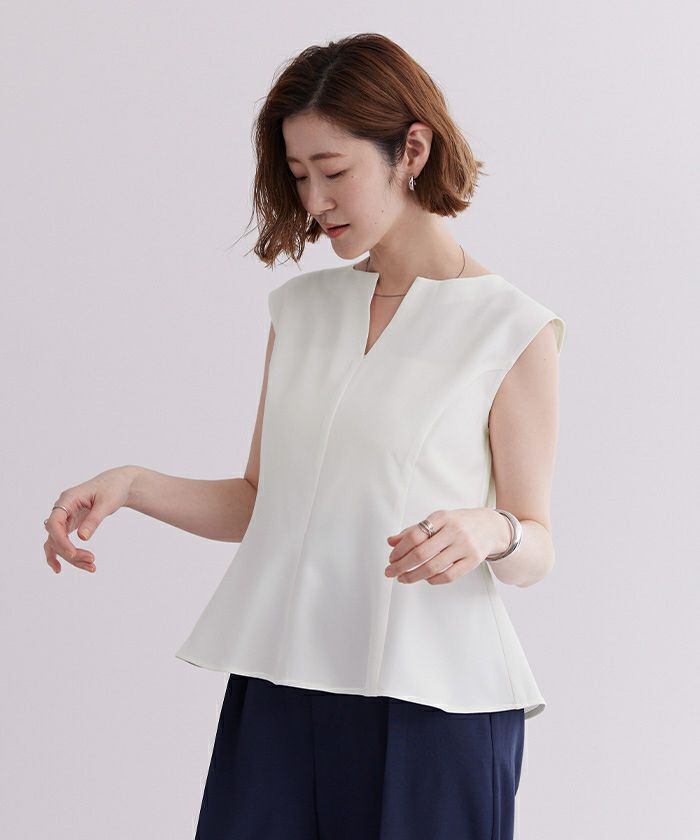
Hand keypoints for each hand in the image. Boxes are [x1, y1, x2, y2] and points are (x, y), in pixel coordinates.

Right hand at [43, 465, 138, 574]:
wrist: (119, 484)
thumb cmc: (113, 489)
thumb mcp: (107, 503)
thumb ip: (94, 519)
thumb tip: (83, 537)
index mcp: (68, 498)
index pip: (54, 522)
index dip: (61, 540)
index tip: (73, 553)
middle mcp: (62, 508)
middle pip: (55, 536)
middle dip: (71, 552)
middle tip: (92, 560)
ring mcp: (65, 517)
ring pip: (57, 542)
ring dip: (70, 557)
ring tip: (91, 567)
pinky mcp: (70, 524)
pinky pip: (61, 541)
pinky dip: (61, 554)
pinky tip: (59, 568)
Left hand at [383, 508, 509, 584]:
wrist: (490, 526)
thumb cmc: (459, 523)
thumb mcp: (437, 520)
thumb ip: (414, 531)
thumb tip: (391, 542)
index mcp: (441, 517)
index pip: (414, 535)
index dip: (399, 550)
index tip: (391, 559)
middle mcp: (453, 531)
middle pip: (421, 553)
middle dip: (401, 566)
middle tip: (390, 572)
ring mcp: (465, 546)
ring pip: (433, 567)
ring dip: (413, 576)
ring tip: (403, 578)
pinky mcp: (473, 560)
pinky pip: (449, 576)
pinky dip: (433, 580)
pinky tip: (425, 579)